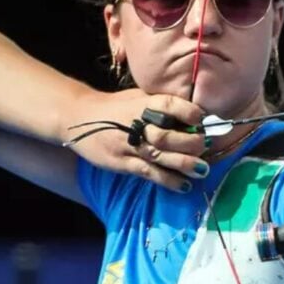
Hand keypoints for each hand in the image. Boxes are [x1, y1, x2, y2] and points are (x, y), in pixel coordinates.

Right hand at [65, 88, 209, 191]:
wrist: (78, 117)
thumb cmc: (115, 107)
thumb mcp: (137, 97)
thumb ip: (161, 104)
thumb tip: (197, 114)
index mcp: (143, 103)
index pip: (170, 105)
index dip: (190, 112)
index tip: (202, 120)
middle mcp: (136, 123)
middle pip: (169, 135)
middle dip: (192, 143)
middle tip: (205, 146)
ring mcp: (128, 145)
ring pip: (162, 156)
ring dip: (185, 164)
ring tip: (202, 170)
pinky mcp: (122, 162)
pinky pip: (149, 173)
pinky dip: (168, 181)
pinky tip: (184, 186)